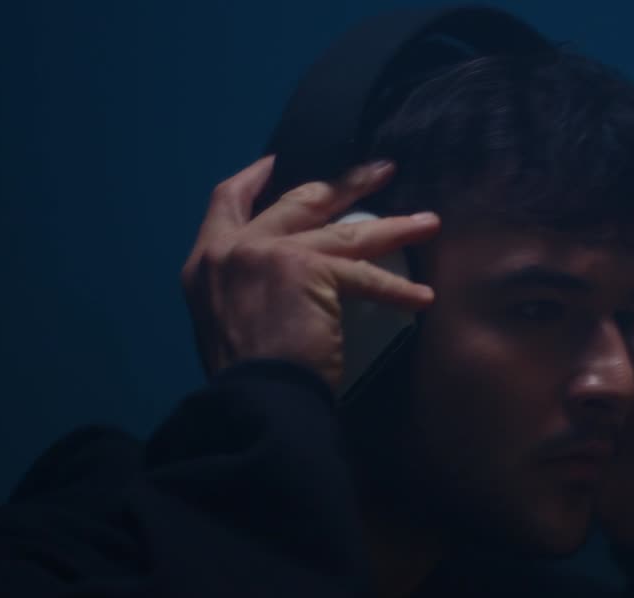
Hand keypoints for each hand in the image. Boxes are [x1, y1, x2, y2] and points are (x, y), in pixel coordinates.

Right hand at [181, 156, 439, 393]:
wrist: (252, 399)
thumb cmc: (244, 377)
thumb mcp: (224, 320)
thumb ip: (244, 289)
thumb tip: (277, 285)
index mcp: (206, 261)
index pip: (226, 201)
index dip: (253, 178)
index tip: (276, 162)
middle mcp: (234, 248)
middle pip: (299, 200)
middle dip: (345, 184)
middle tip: (381, 171)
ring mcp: (272, 253)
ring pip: (345, 232)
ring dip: (392, 226)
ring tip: (427, 223)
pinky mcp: (310, 271)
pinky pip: (366, 277)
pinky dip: (397, 291)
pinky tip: (422, 298)